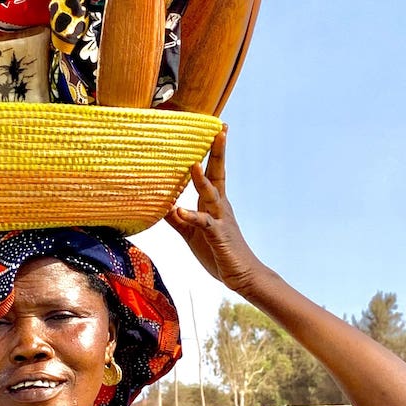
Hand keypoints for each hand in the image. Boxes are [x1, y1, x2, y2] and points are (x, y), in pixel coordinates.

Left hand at [165, 129, 261, 293]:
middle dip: (218, 152)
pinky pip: (204, 224)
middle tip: (219, 129)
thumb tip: (162, 205)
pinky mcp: (218, 236)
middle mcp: (220, 207)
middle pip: (218, 174)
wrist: (242, 276)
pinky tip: (180, 211)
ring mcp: (221, 220)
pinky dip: (191, 216)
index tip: (214, 129)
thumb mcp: (192, 234)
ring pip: (211, 195)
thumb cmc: (218, 253)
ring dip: (202, 180)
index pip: (213, 173)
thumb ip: (178, 219)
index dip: (211, 152)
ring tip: (193, 164)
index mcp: (214, 204)